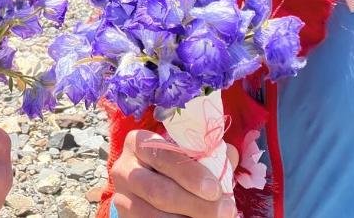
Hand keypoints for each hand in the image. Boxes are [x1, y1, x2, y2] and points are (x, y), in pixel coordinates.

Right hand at [111, 130, 239, 217]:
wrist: (149, 185)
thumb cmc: (174, 165)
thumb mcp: (186, 153)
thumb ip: (207, 153)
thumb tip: (231, 155)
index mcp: (138, 144)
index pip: (162, 156)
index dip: (190, 174)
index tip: (215, 189)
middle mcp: (124, 169)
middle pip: (158, 191)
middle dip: (195, 204)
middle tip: (225, 211)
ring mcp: (122, 198)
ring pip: (153, 216)